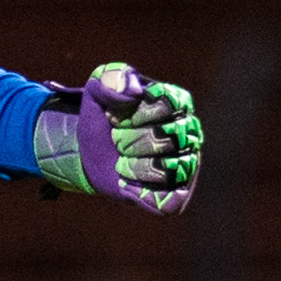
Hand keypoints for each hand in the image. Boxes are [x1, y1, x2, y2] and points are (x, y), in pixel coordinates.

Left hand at [33, 62, 201, 213]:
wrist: (90, 152)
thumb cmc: (102, 118)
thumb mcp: (96, 90)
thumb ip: (110, 79)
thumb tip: (134, 91)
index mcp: (178, 102)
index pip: (166, 105)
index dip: (135, 114)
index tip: (115, 117)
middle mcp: (190, 133)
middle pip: (166, 139)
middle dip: (129, 141)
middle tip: (116, 141)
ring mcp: (188, 164)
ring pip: (167, 171)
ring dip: (132, 167)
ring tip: (121, 162)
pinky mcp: (179, 194)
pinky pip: (167, 201)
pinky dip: (140, 193)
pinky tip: (127, 184)